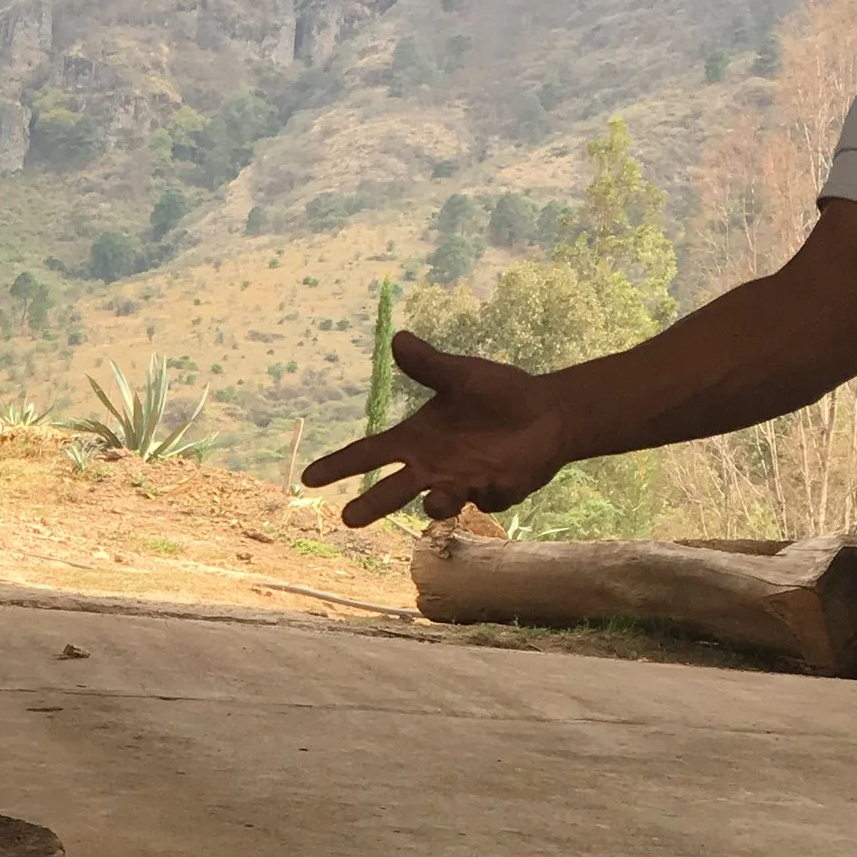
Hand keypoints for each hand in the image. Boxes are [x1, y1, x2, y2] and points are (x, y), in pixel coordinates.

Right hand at [302, 335, 574, 528]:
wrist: (547, 412)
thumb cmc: (501, 392)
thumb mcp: (463, 375)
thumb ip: (429, 365)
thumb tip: (398, 338)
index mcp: (416, 439)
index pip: (369, 454)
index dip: (339, 465)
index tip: (309, 478)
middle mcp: (431, 467)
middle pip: (391, 491)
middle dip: (370, 505)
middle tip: (347, 518)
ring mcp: (460, 484)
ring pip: (436, 505)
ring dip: (435, 505)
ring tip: (437, 499)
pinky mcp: (491, 494)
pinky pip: (483, 500)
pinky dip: (490, 491)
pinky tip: (503, 476)